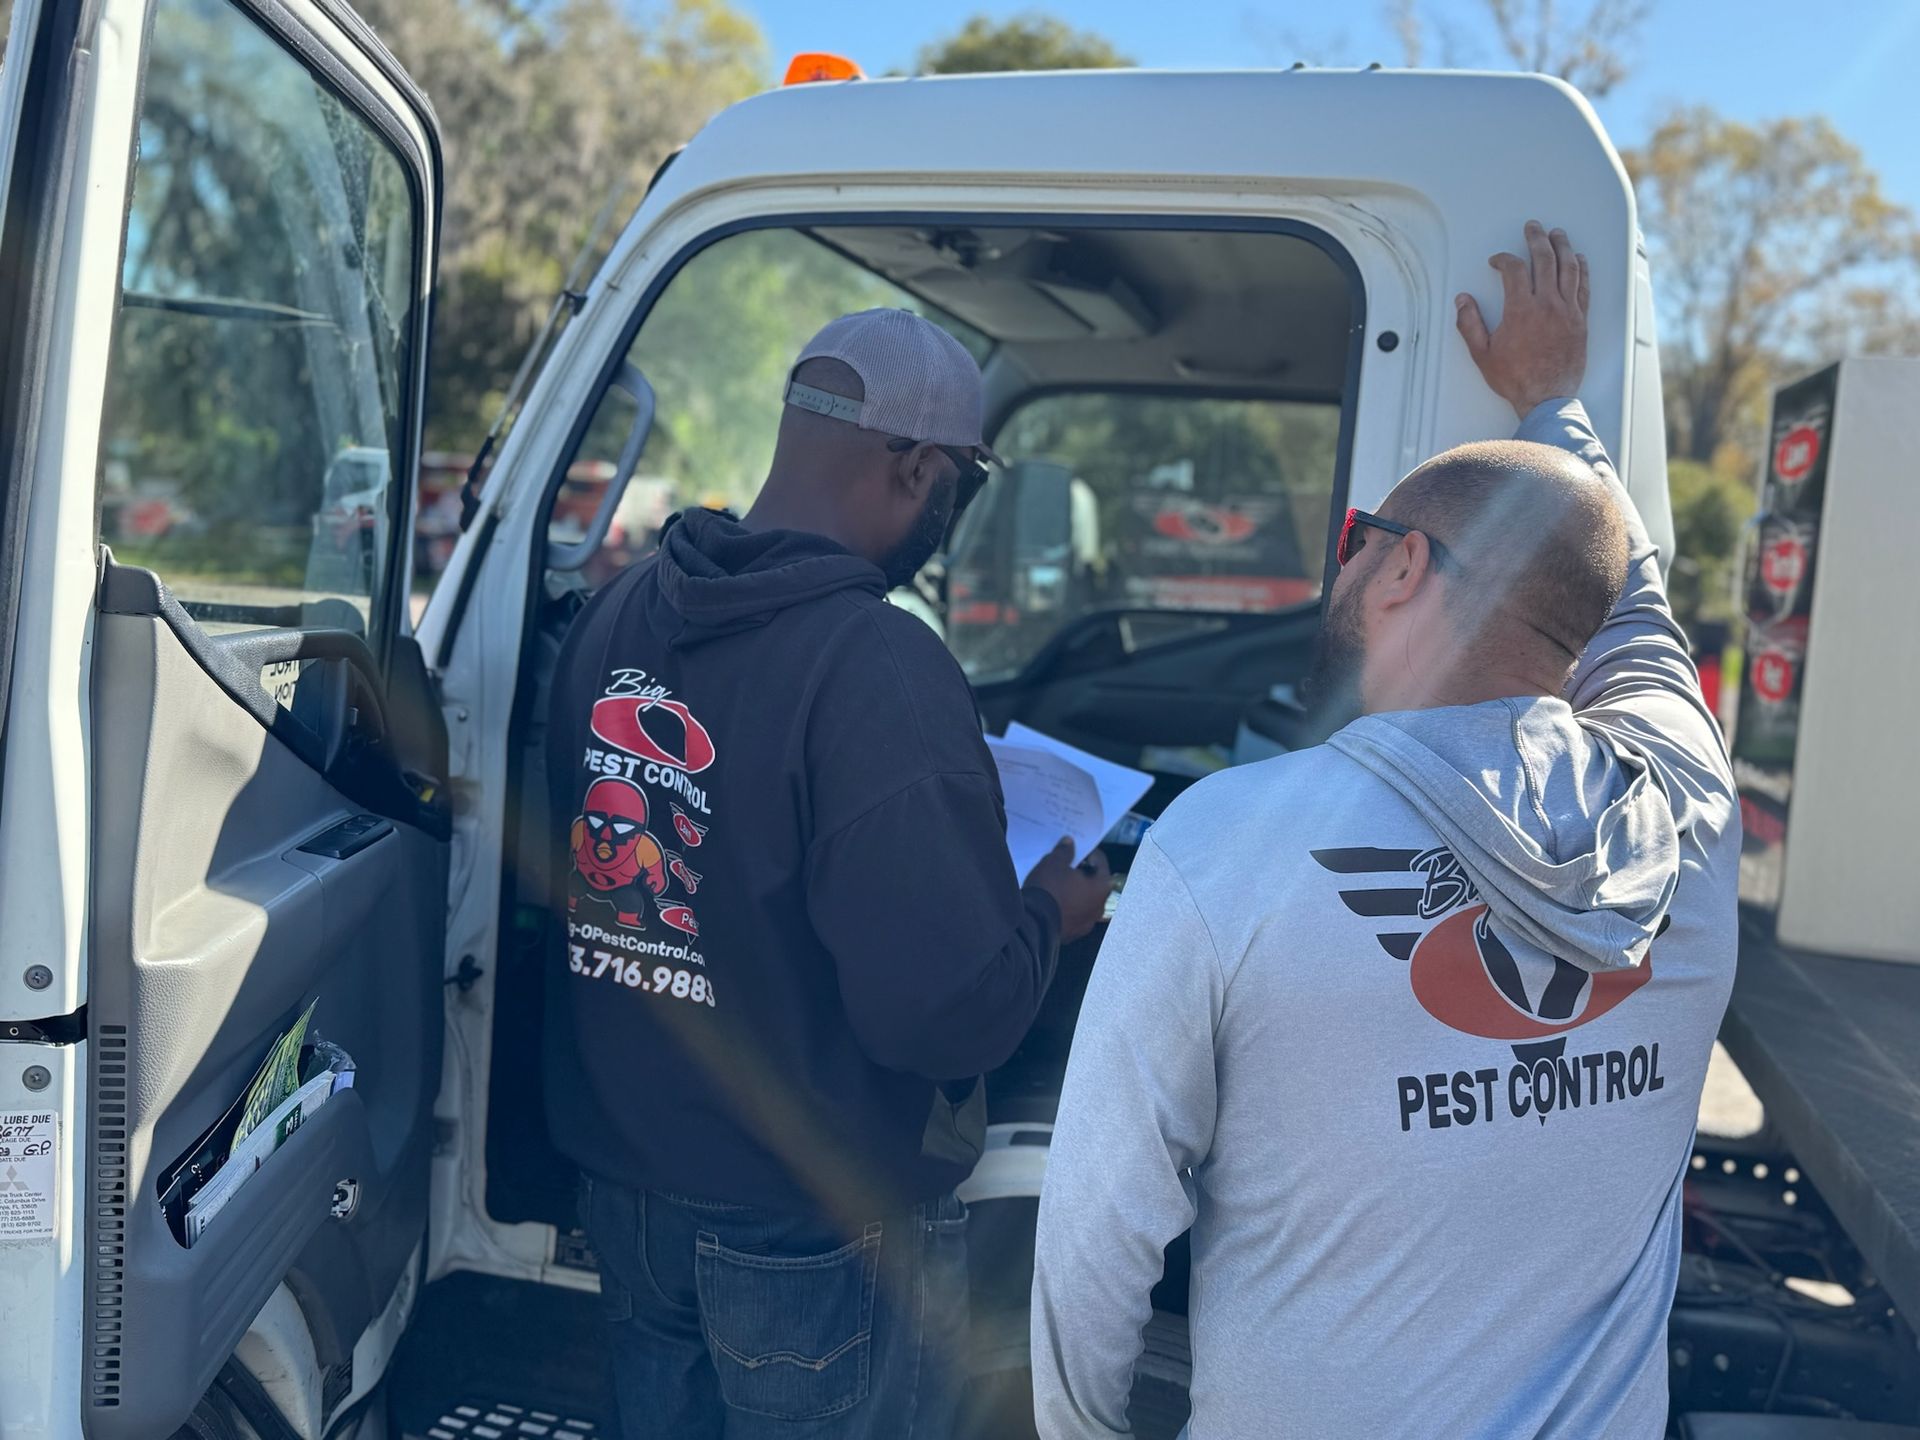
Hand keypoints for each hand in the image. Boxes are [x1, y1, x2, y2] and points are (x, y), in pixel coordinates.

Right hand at [1027, 839, 1113, 942]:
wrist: (1033, 924)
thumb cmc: (1049, 889)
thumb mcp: (1054, 863)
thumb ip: (1064, 851)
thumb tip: (1069, 844)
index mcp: (1102, 886)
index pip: (1100, 861)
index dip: (1086, 852)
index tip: (1075, 848)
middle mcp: (1100, 906)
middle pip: (1093, 882)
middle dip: (1081, 873)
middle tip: (1065, 866)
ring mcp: (1088, 923)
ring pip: (1084, 900)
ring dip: (1074, 892)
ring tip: (1057, 884)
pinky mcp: (1074, 933)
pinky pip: (1073, 915)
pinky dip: (1067, 907)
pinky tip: (1053, 901)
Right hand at [1456, 220, 1589, 417]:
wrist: (1547, 398)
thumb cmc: (1516, 379)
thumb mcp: (1482, 354)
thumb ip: (1470, 324)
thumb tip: (1463, 301)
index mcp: (1521, 310)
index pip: (1514, 270)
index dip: (1503, 259)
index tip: (1497, 261)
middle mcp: (1547, 305)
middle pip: (1544, 260)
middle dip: (1537, 239)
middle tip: (1532, 228)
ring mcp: (1567, 311)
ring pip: (1568, 268)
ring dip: (1562, 247)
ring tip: (1557, 234)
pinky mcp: (1580, 320)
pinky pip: (1584, 287)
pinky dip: (1582, 269)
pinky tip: (1579, 259)